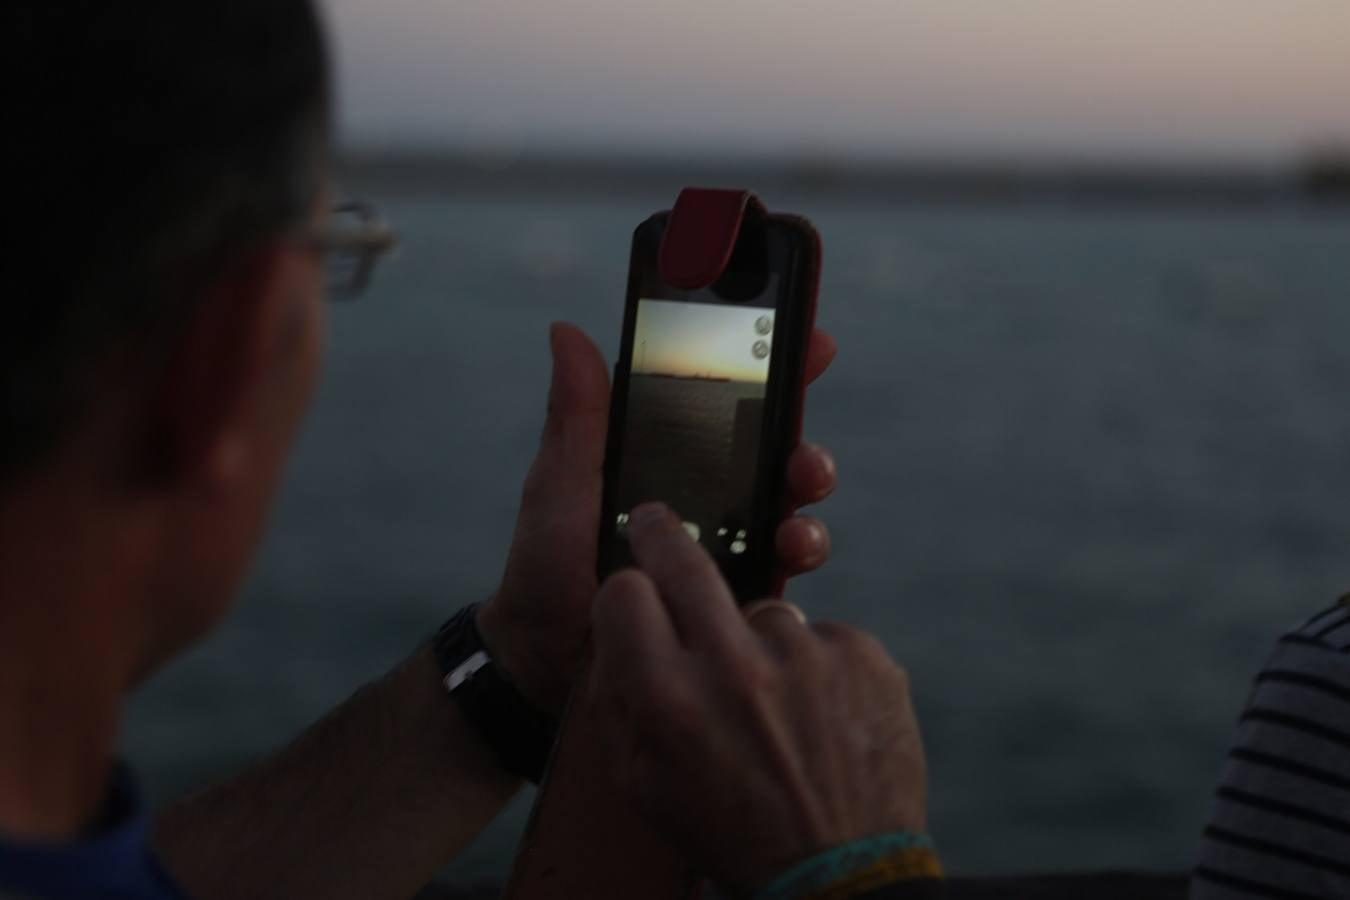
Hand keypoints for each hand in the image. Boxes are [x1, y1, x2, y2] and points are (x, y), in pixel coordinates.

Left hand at [477, 322, 839, 713]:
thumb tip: (566, 330)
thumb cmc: (545, 566)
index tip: (811, 344)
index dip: (773, 366)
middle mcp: (705, 492)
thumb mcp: (561, 484)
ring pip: (788, 505)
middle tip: (804, 454)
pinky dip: (798, 553)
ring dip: (806, 500)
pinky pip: (784, 567)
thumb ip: (577, 416)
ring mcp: (726, 542)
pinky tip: (789, 554)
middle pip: (774, 451)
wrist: (544, 662)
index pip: (727, 399)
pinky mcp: (737, 593)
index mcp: (665, 454)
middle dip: (802, 443)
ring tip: (796, 510)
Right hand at [590, 503, 926, 896]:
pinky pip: (820, 635)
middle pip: (685, 561)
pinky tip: (820, 717)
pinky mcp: (862, 654)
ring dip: (758, 642)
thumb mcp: (643, 784)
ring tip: (774, 709)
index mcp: (667, 700)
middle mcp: (733, 666)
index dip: (624, 591)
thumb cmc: (729, 830)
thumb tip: (618, 630)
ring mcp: (804, 654)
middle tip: (658, 522)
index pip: (623, 593)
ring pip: (763, 610)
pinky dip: (816, 666)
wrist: (841, 873)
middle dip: (664, 534)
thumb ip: (618, 700)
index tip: (631, 587)